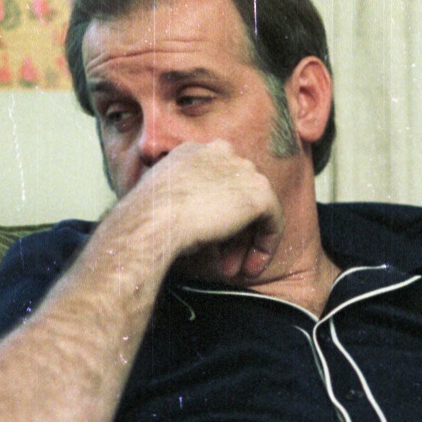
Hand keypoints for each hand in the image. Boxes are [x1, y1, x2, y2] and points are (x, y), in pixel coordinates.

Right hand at [122, 140, 284, 283]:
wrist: (153, 220)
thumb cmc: (148, 217)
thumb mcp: (164, 200)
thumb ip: (183, 200)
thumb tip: (196, 221)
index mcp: (194, 151)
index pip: (217, 182)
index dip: (215, 214)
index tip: (209, 241)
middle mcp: (221, 152)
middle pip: (237, 196)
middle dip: (232, 233)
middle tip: (223, 262)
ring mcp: (242, 170)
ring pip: (254, 210)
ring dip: (244, 243)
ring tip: (234, 270)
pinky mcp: (259, 193)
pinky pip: (273, 221)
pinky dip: (265, 245)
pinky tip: (251, 267)